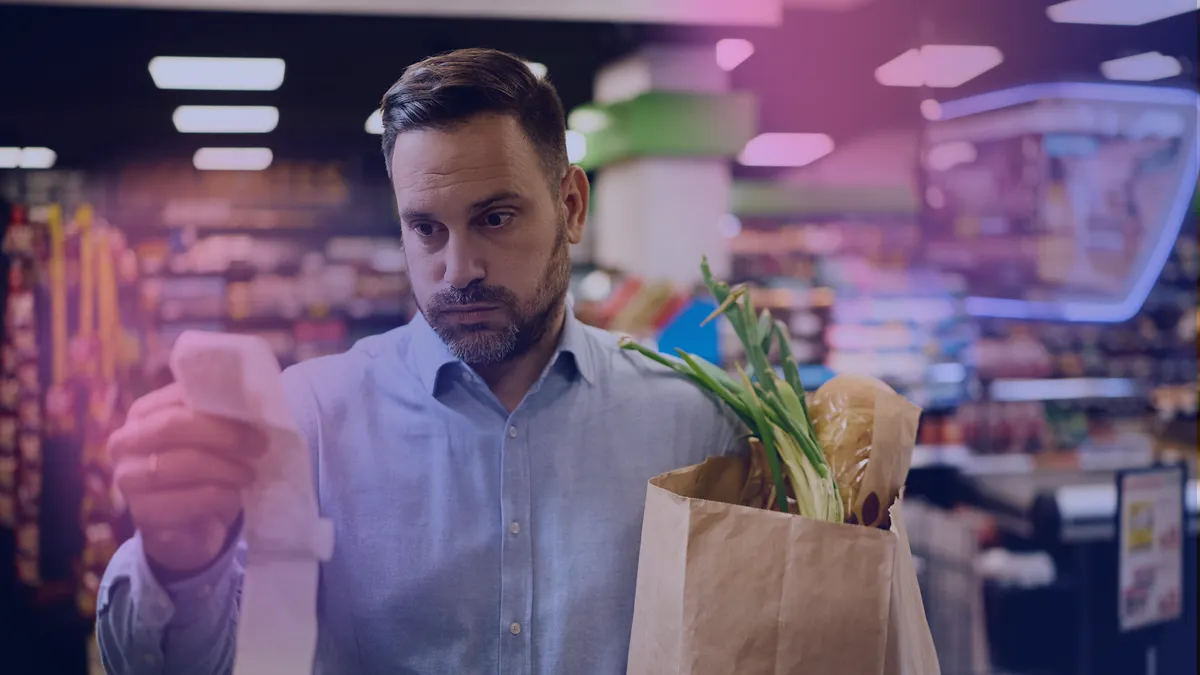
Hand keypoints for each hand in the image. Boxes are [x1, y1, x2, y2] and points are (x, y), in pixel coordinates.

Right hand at [108, 383, 265, 574]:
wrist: (186, 527)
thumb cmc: (201, 470)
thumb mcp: (210, 437)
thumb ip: (219, 415)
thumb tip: (253, 400)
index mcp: (143, 413)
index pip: (178, 396)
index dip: (220, 403)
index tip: (256, 416)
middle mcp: (126, 442)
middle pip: (173, 425)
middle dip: (224, 434)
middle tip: (259, 445)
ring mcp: (129, 478)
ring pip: (182, 463)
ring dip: (226, 468)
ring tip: (249, 474)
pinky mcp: (143, 513)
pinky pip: (190, 499)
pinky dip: (221, 496)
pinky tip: (234, 497)